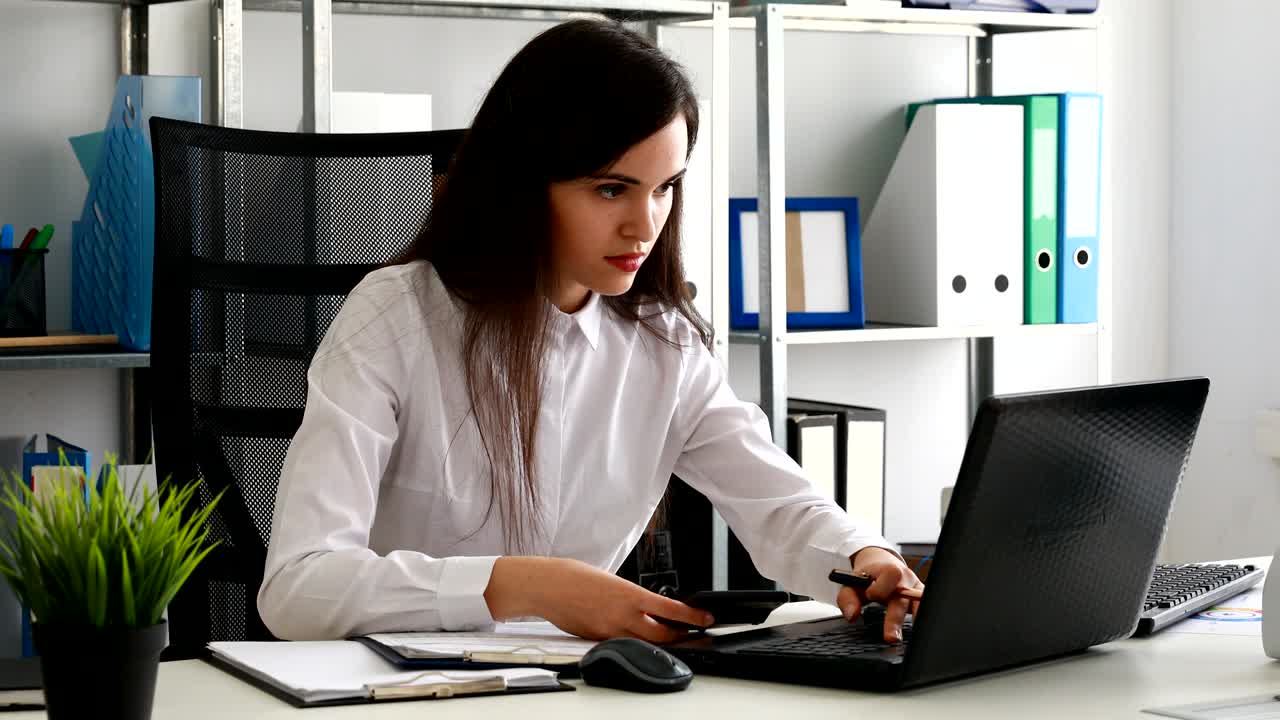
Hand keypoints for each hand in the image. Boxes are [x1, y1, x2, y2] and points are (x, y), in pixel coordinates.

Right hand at [483, 556, 714, 643]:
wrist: (547, 585)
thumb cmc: (575, 576)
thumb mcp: (612, 580)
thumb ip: (631, 597)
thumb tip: (648, 608)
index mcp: (628, 594)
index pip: (670, 609)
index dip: (692, 617)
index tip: (706, 617)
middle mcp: (621, 616)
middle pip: (662, 635)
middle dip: (682, 636)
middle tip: (694, 633)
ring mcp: (609, 631)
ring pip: (644, 644)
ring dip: (661, 643)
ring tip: (674, 638)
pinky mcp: (597, 640)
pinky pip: (622, 644)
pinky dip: (635, 643)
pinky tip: (639, 638)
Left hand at [837, 547, 923, 643]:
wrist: (880, 565)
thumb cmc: (867, 577)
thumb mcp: (852, 584)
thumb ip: (847, 599)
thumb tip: (852, 616)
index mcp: (888, 570)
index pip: (890, 575)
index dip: (880, 588)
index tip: (870, 596)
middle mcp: (905, 579)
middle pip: (903, 599)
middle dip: (896, 619)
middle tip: (891, 637)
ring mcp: (915, 589)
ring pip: (920, 604)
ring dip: (915, 621)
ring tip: (912, 638)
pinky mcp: (921, 597)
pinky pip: (925, 608)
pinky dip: (922, 620)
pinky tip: (919, 633)